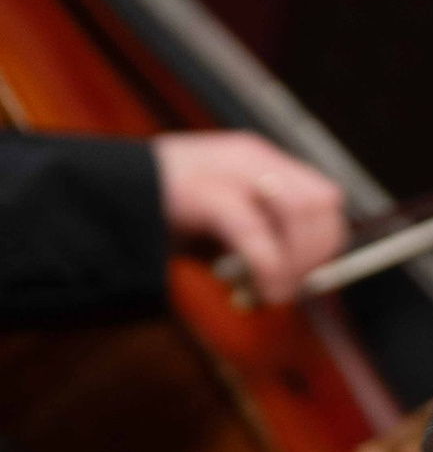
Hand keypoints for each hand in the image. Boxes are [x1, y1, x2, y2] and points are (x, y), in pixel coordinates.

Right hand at [154, 134, 348, 302]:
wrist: (90, 197)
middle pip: (322, 201)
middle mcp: (250, 158)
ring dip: (296, 260)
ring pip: (299, 211)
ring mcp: (229, 170)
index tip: (307, 278)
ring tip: (271, 292)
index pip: (323, 196)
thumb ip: (248, 243)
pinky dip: (269, 267)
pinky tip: (264, 293)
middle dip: (316, 253)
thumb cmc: (149, 216)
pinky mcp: (203, 192)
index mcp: (255, 159)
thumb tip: (285, 284)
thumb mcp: (207, 226)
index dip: (324, 242)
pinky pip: (255, 232)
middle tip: (288, 288)